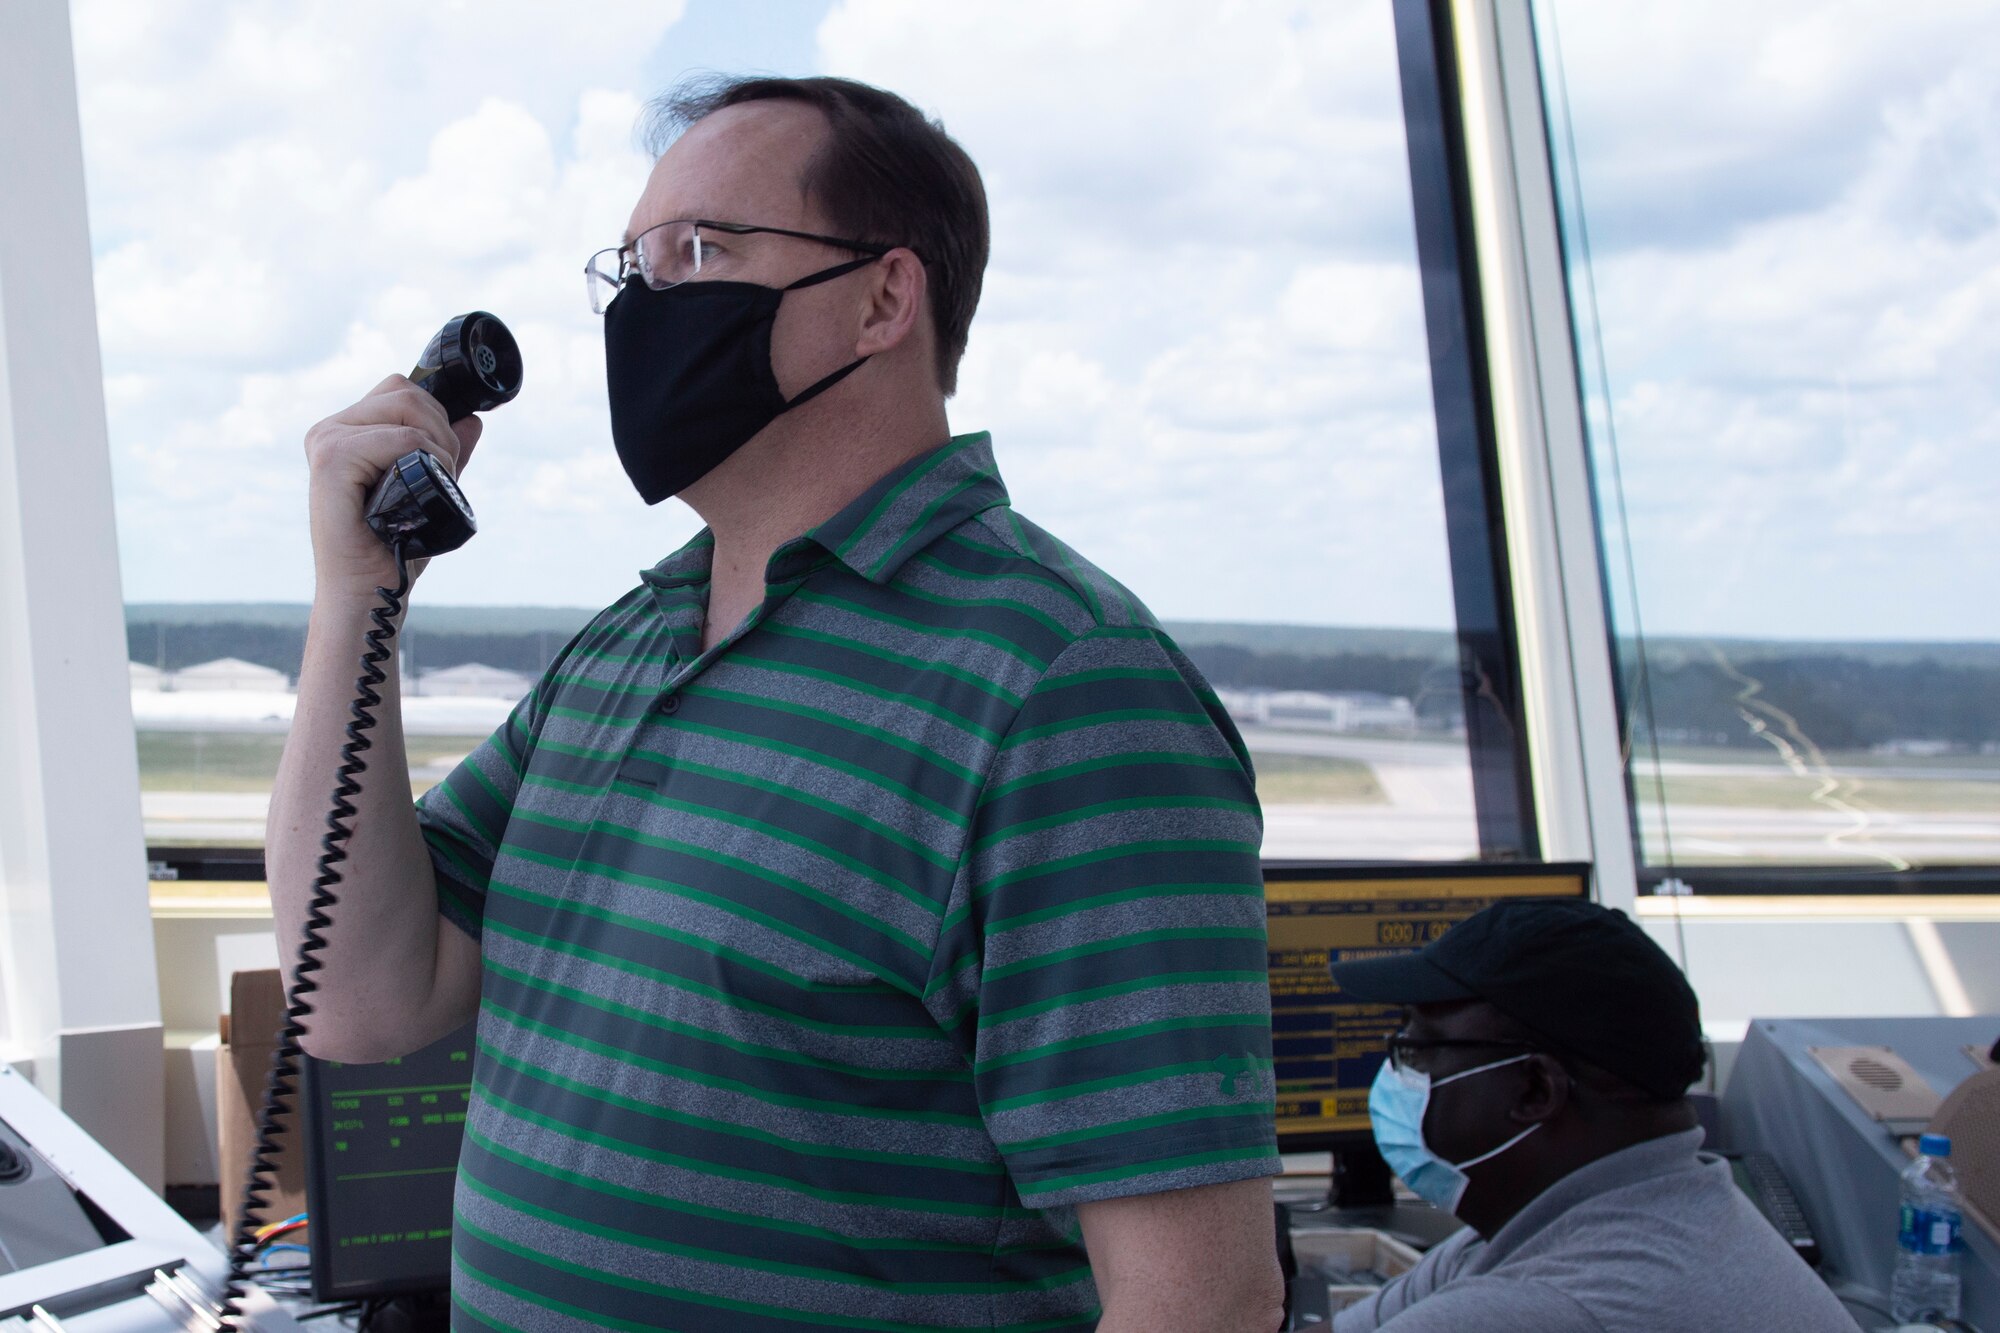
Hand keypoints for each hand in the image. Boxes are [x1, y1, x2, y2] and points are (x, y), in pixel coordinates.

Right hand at [304, 374, 482, 595]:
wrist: (371, 592)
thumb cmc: (393, 548)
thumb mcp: (429, 490)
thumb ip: (446, 453)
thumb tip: (473, 420)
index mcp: (345, 432)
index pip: (399, 390)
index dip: (436, 418)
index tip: (444, 460)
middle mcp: (330, 430)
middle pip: (404, 391)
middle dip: (442, 429)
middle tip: (444, 473)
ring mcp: (327, 441)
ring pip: (406, 406)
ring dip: (438, 444)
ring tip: (432, 483)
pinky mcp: (331, 460)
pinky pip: (400, 438)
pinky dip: (426, 458)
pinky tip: (420, 488)